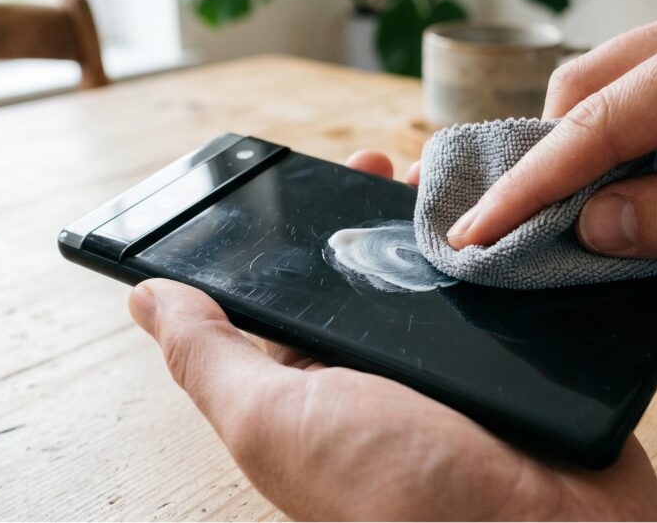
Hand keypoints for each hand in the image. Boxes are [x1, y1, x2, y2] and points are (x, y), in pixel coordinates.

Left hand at [127, 151, 656, 520]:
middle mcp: (380, 373)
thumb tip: (147, 300)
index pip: (291, 292)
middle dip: (371, 212)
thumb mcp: (275, 420)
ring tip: (442, 180)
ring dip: (436, 223)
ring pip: (433, 273)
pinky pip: (495, 288)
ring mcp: (449, 363)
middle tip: (387, 167)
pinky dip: (495, 248)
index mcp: (314, 384)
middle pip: (366, 273)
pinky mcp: (509, 357)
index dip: (293, 233)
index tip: (311, 178)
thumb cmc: (397, 495)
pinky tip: (501, 210)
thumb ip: (210, 358)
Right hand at [446, 0, 656, 269]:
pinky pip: (639, 90)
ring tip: (577, 219)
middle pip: (586, 85)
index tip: (477, 230)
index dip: (531, 182)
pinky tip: (624, 187)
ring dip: (580, 153)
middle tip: (523, 234)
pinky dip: (616, 143)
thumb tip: (592, 224)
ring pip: (604, 84)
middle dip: (546, 161)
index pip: (601, 119)